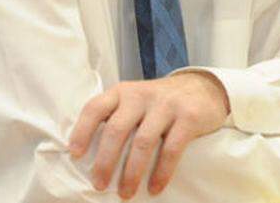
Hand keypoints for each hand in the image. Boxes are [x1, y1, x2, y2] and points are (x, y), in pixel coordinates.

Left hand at [69, 71, 229, 198]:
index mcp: (123, 92)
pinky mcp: (189, 117)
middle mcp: (142, 95)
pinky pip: (172, 149)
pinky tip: (155, 187)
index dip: (82, 131)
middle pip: (117, 129)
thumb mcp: (136, 100)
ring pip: (143, 142)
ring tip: (126, 193)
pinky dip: (162, 172)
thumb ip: (116, 116)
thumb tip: (89, 154)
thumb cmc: (161, 102)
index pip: (96, 108)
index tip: (75, 155)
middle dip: (106, 161)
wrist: (203, 88)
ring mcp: (166, 105)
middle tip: (100, 184)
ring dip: (132, 172)